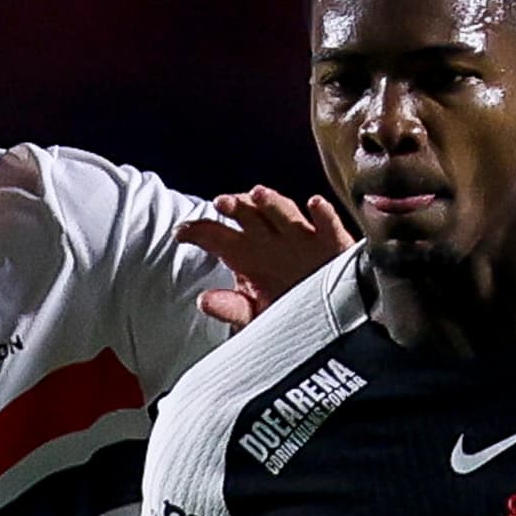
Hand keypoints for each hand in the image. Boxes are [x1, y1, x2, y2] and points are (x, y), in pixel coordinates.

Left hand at [183, 187, 355, 326]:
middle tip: (221, 204)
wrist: (330, 320)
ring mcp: (302, 238)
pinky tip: (315, 204)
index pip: (217, 235)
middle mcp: (271, 240)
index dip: (199, 231)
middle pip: (249, 214)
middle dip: (236, 206)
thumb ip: (230, 308)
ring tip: (258, 195)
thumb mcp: (255, 315)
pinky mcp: (333, 245)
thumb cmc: (289, 309)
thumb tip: (203, 301)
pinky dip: (323, 215)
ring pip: (285, 213)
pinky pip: (329, 226)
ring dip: (272, 202)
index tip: (182, 233)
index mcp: (247, 254)